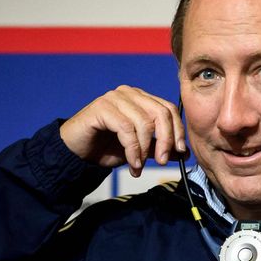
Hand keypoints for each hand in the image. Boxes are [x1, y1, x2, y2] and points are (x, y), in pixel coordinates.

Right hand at [59, 86, 186, 178]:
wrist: (77, 153)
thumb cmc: (106, 148)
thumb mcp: (139, 150)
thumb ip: (159, 148)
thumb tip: (183, 153)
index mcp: (141, 99)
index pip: (168, 109)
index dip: (177, 131)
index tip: (180, 153)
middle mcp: (129, 93)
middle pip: (160, 113)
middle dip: (165, 140)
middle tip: (162, 162)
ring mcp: (115, 98)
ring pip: (144, 122)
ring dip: (144, 150)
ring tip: (139, 167)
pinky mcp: (102, 107)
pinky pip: (126, 128)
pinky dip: (132, 149)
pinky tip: (132, 163)